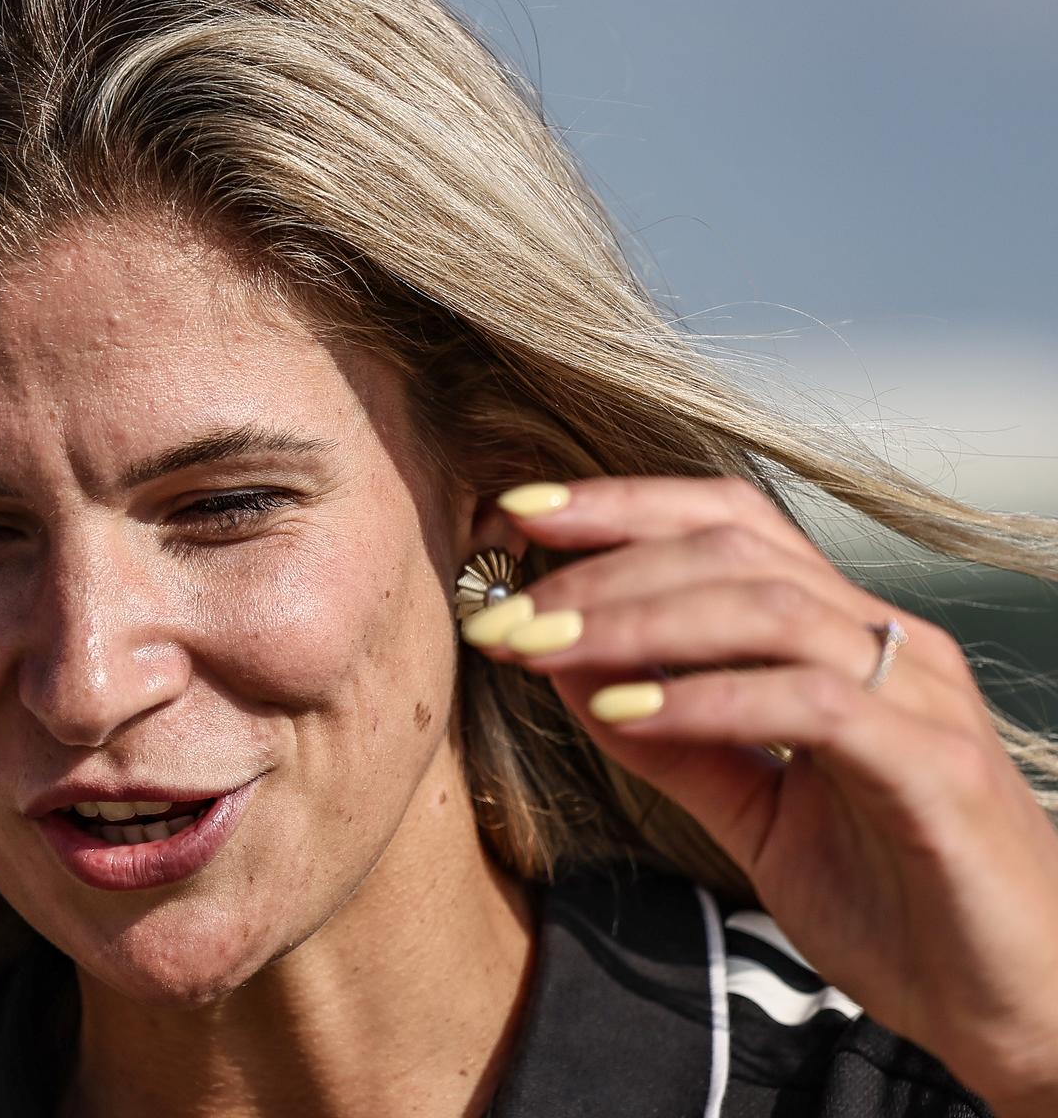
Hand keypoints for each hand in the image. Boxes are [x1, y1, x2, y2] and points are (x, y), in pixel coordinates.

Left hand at [470, 477, 1057, 1113]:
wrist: (1017, 1006)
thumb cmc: (893, 897)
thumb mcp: (754, 810)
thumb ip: (669, 741)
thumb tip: (564, 670)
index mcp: (844, 636)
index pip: (727, 524)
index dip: (620, 505)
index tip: (514, 514)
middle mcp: (887, 642)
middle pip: (733, 549)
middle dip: (603, 568)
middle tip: (505, 608)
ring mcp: (920, 700)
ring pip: (768, 607)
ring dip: (637, 620)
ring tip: (542, 648)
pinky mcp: (936, 770)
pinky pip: (812, 702)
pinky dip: (708, 698)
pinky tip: (624, 712)